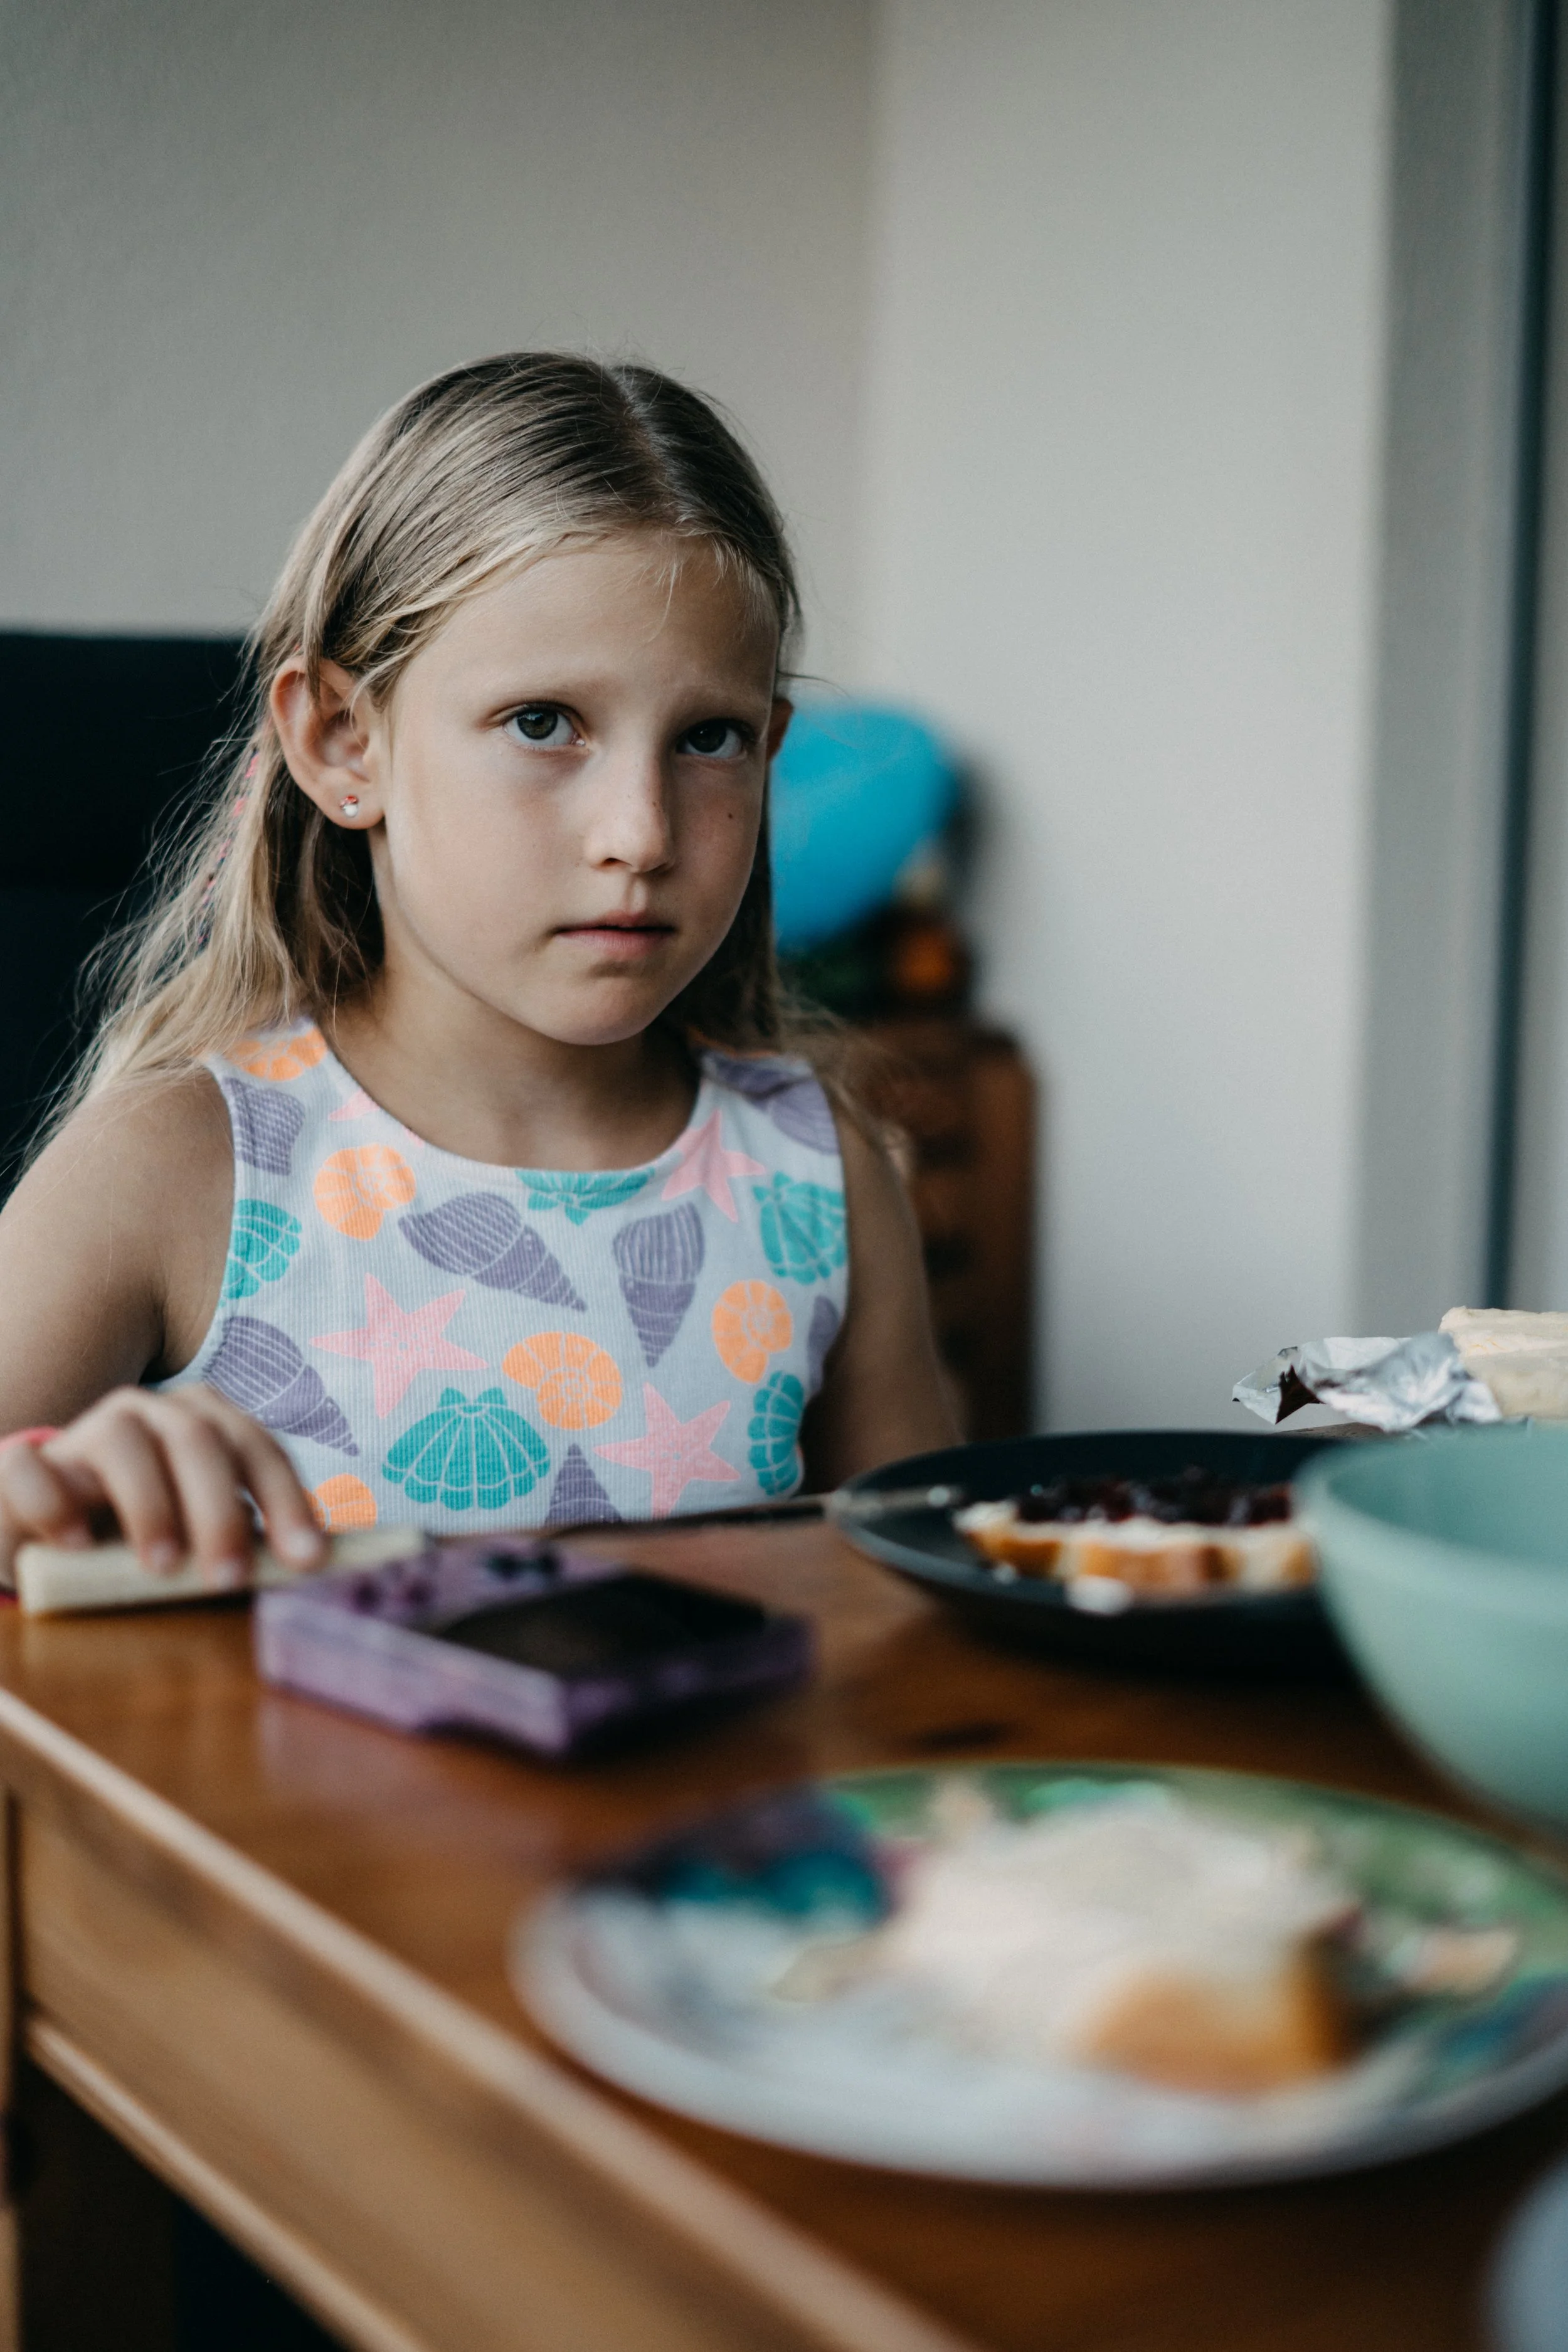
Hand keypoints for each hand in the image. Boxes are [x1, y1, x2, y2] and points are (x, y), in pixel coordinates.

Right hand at [0, 1387, 326, 1586]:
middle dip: (221, 1510)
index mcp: (204, 1422)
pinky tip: (77, 1545)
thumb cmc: (145, 1537)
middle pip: (196, 1440)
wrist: (52, 1535)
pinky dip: (57, 1506)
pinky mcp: (23, 1465)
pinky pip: (31, 1470)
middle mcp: (149, 1412)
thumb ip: (254, 1540)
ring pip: (121, 1441)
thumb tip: (323, 1560)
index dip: (287, 1500)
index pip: (257, 1449)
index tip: (309, 1559)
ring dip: (150, 1505)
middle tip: (229, 1577)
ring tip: (162, 1567)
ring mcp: (85, 1432)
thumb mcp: (205, 1537)